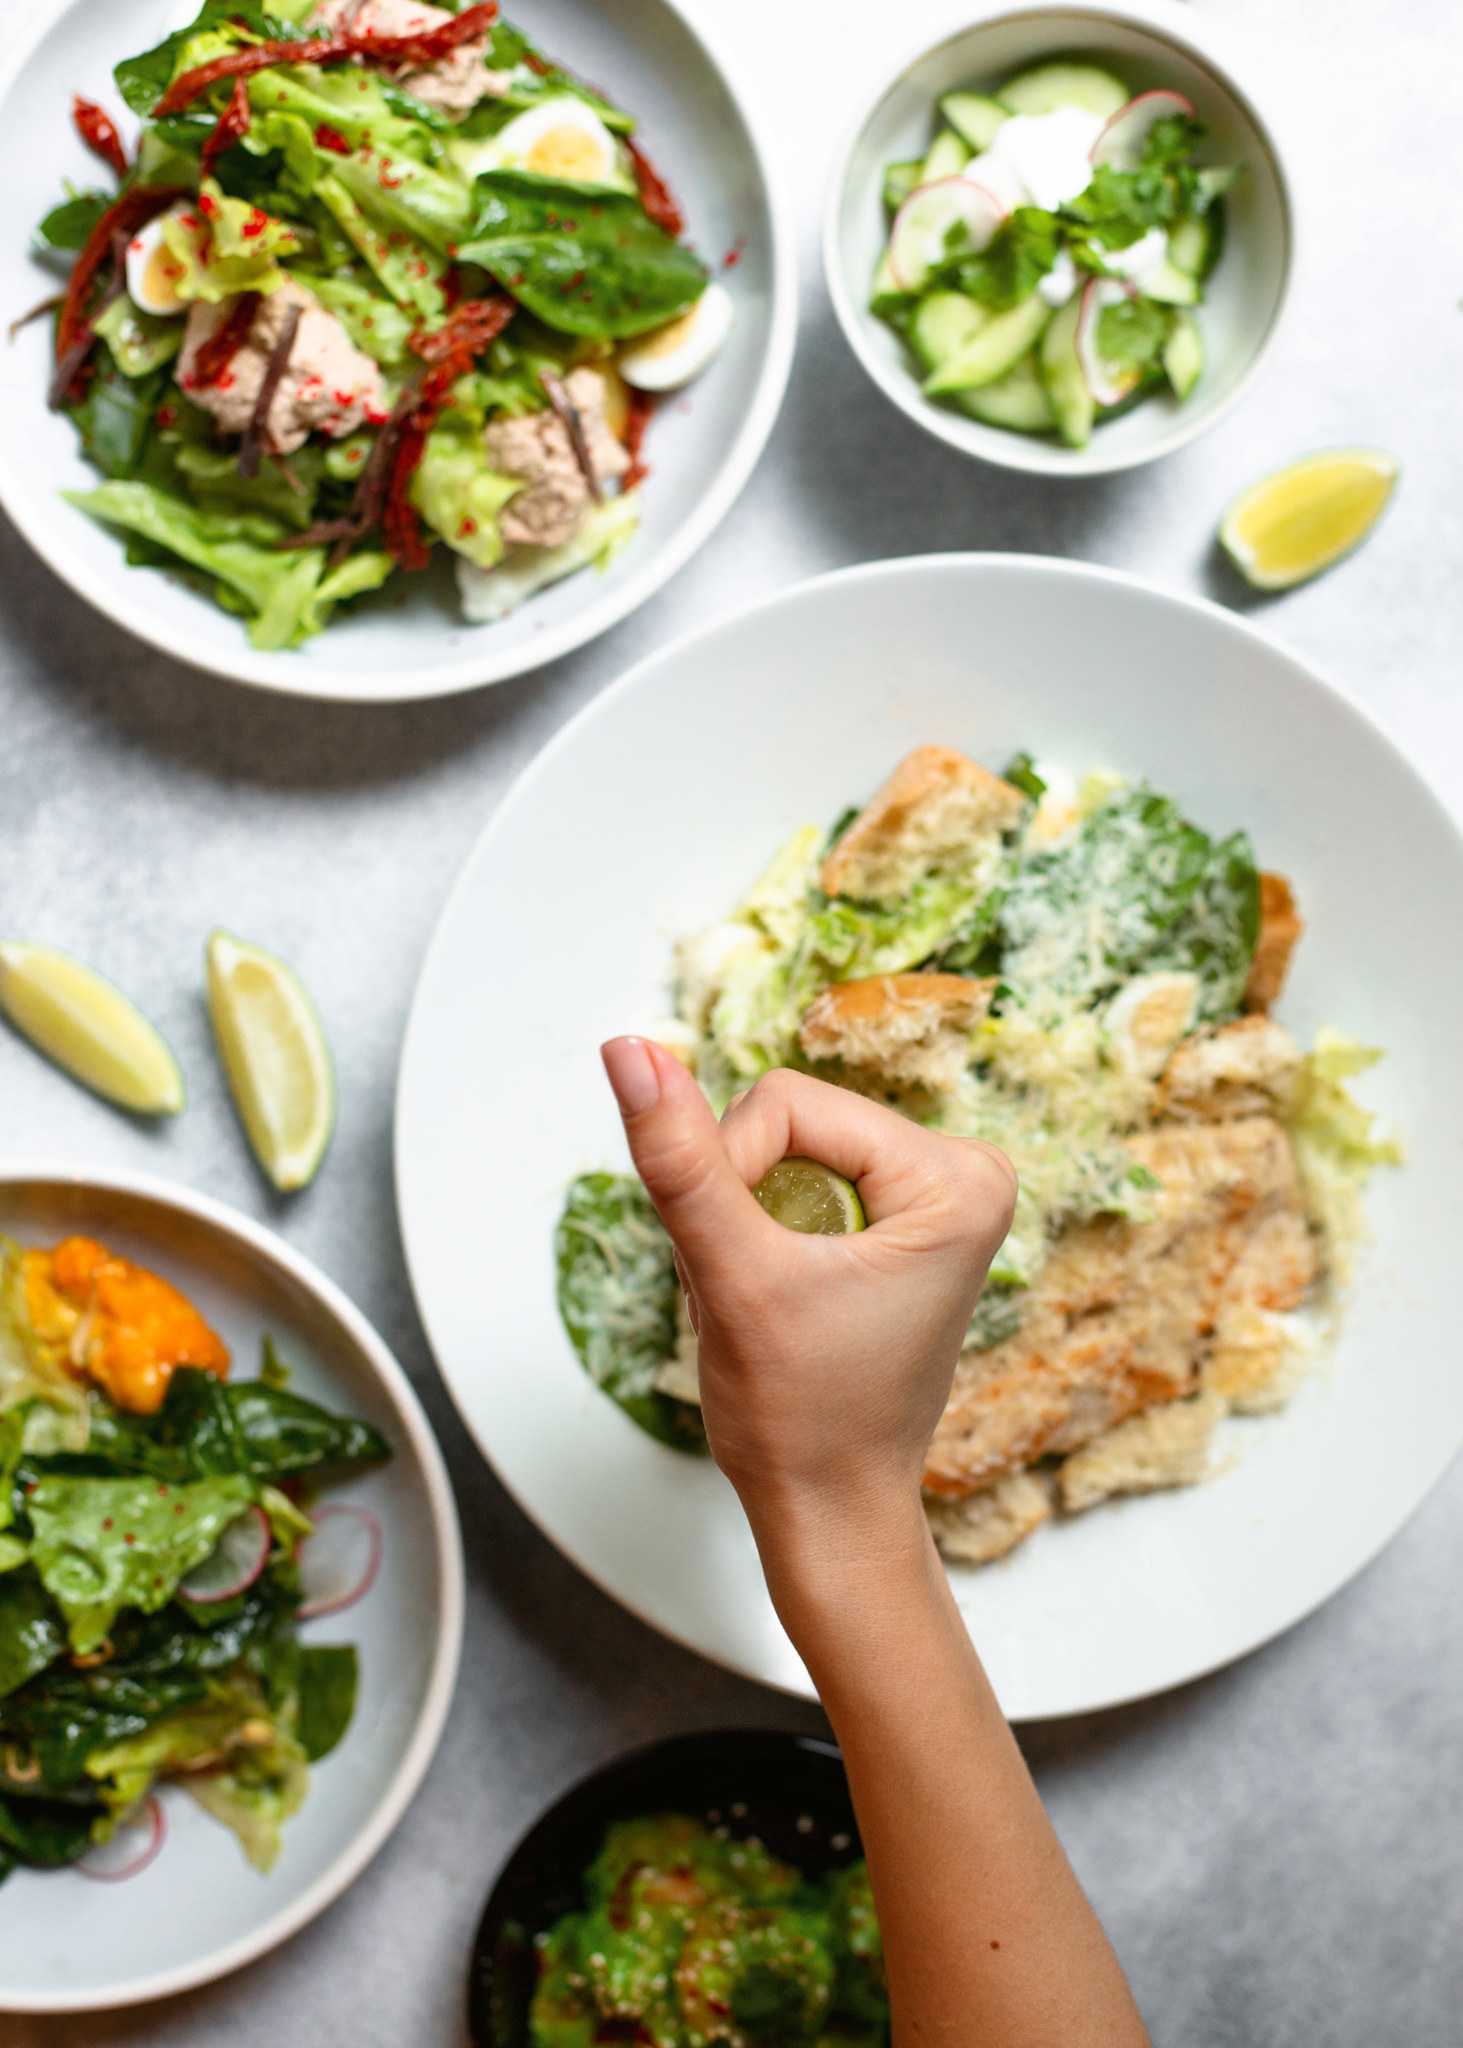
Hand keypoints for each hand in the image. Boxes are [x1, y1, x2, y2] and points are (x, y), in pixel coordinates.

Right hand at [600, 1038, 1015, 1563]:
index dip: (730, 1177)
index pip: (783, 1103)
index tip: (748, 1269)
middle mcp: (964, 1172)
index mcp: (956, 1176)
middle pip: (787, 1121)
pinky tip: (780, 1298)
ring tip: (769, 1303)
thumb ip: (679, 1158)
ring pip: (783, 1150)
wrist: (831, 1511)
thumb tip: (628, 1049)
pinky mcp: (906, 1220)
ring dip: (745, 1222)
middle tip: (758, 1292)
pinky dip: (764, 1234)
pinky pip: (801, 1180)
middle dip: (741, 1202)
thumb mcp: (731, 1274)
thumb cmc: (801, 1418)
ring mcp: (937, 1197)